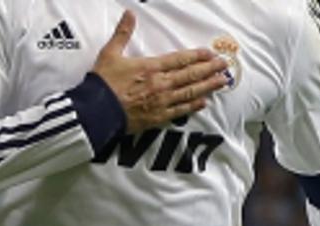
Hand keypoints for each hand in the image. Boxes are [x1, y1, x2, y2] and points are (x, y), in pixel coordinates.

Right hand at [92, 11, 228, 131]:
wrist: (95, 112)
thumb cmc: (102, 84)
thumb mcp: (110, 54)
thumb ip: (122, 34)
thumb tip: (129, 13)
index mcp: (151, 67)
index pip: (180, 59)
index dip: (197, 56)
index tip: (210, 53)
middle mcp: (160, 83)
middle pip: (190, 75)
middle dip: (209, 69)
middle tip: (223, 66)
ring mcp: (160, 102)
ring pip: (190, 92)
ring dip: (207, 86)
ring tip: (221, 82)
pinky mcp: (156, 118)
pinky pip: (179, 111)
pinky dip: (192, 106)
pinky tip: (203, 102)